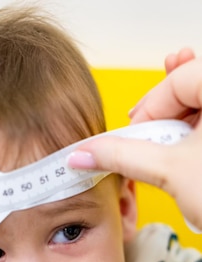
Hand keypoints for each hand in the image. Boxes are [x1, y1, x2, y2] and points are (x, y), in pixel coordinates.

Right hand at [67, 52, 201, 229]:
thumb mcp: (171, 171)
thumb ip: (122, 155)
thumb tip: (83, 154)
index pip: (179, 79)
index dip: (150, 107)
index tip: (136, 133)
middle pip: (192, 86)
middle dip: (166, 111)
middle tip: (149, 129)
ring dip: (183, 120)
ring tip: (172, 143)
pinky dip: (200, 129)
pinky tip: (190, 142)